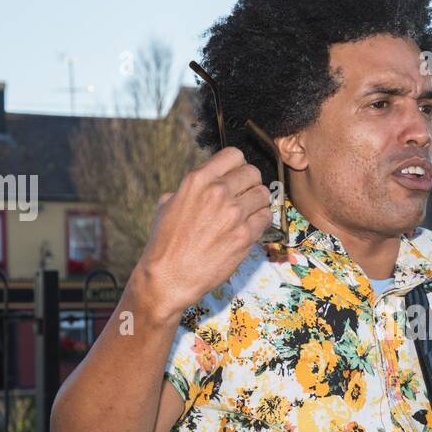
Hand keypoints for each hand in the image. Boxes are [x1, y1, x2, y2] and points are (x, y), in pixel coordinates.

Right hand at [133, 147, 273, 320]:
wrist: (169, 277)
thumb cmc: (165, 243)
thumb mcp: (168, 204)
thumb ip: (190, 189)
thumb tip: (204, 185)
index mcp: (198, 180)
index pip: (233, 155)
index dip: (238, 165)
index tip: (237, 176)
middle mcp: (217, 192)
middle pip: (253, 173)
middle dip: (250, 184)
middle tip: (244, 197)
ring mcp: (234, 213)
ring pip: (263, 194)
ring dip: (258, 203)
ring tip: (248, 213)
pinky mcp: (245, 235)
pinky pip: (266, 217)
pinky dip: (261, 221)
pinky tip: (250, 228)